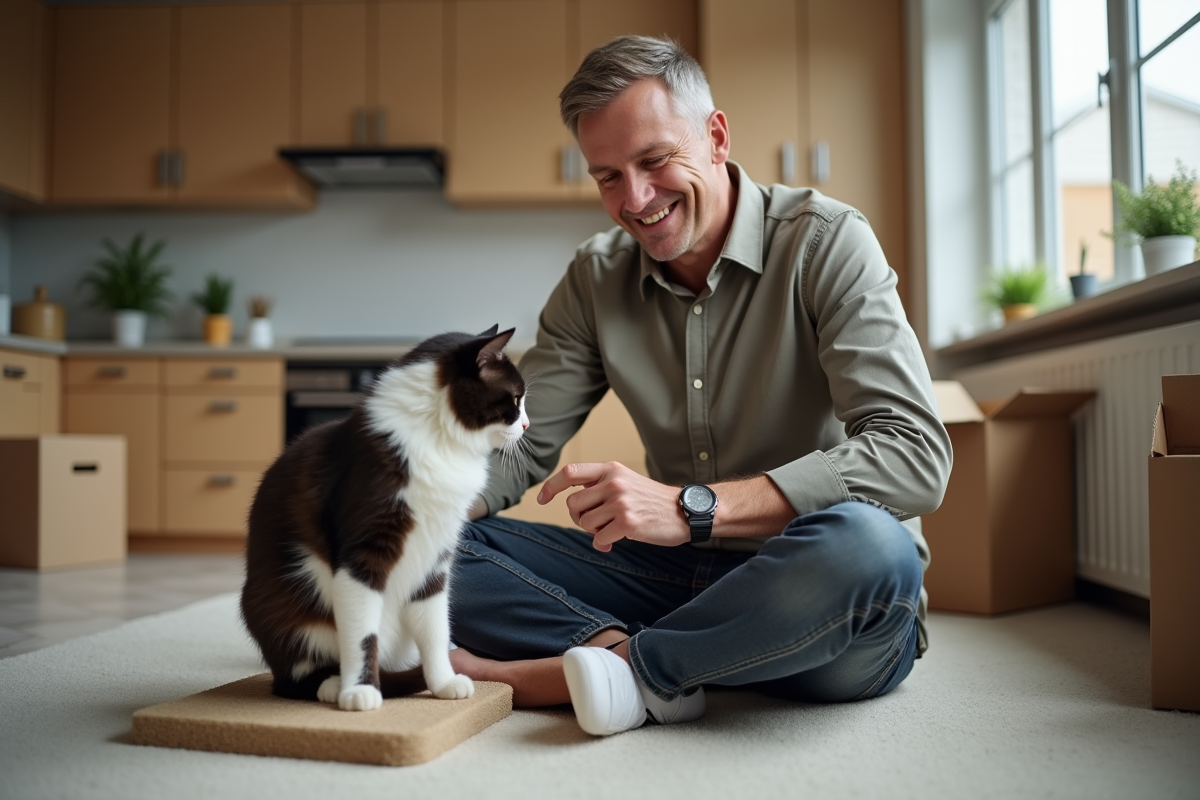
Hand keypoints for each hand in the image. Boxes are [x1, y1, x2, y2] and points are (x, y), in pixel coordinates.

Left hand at [537, 462, 688, 550]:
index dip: (551, 486)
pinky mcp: (628, 523)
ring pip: (585, 522)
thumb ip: (600, 486)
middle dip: (578, 518)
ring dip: (594, 531)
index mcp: (611, 469)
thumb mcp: (626, 481)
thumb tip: (573, 504)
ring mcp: (621, 503)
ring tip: (611, 530)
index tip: (542, 499)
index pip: (570, 472)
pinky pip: (599, 539)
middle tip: (595, 523)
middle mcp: (614, 483)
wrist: (685, 511)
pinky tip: (617, 541)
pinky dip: (604, 544)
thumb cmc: (652, 500)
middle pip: (572, 504)